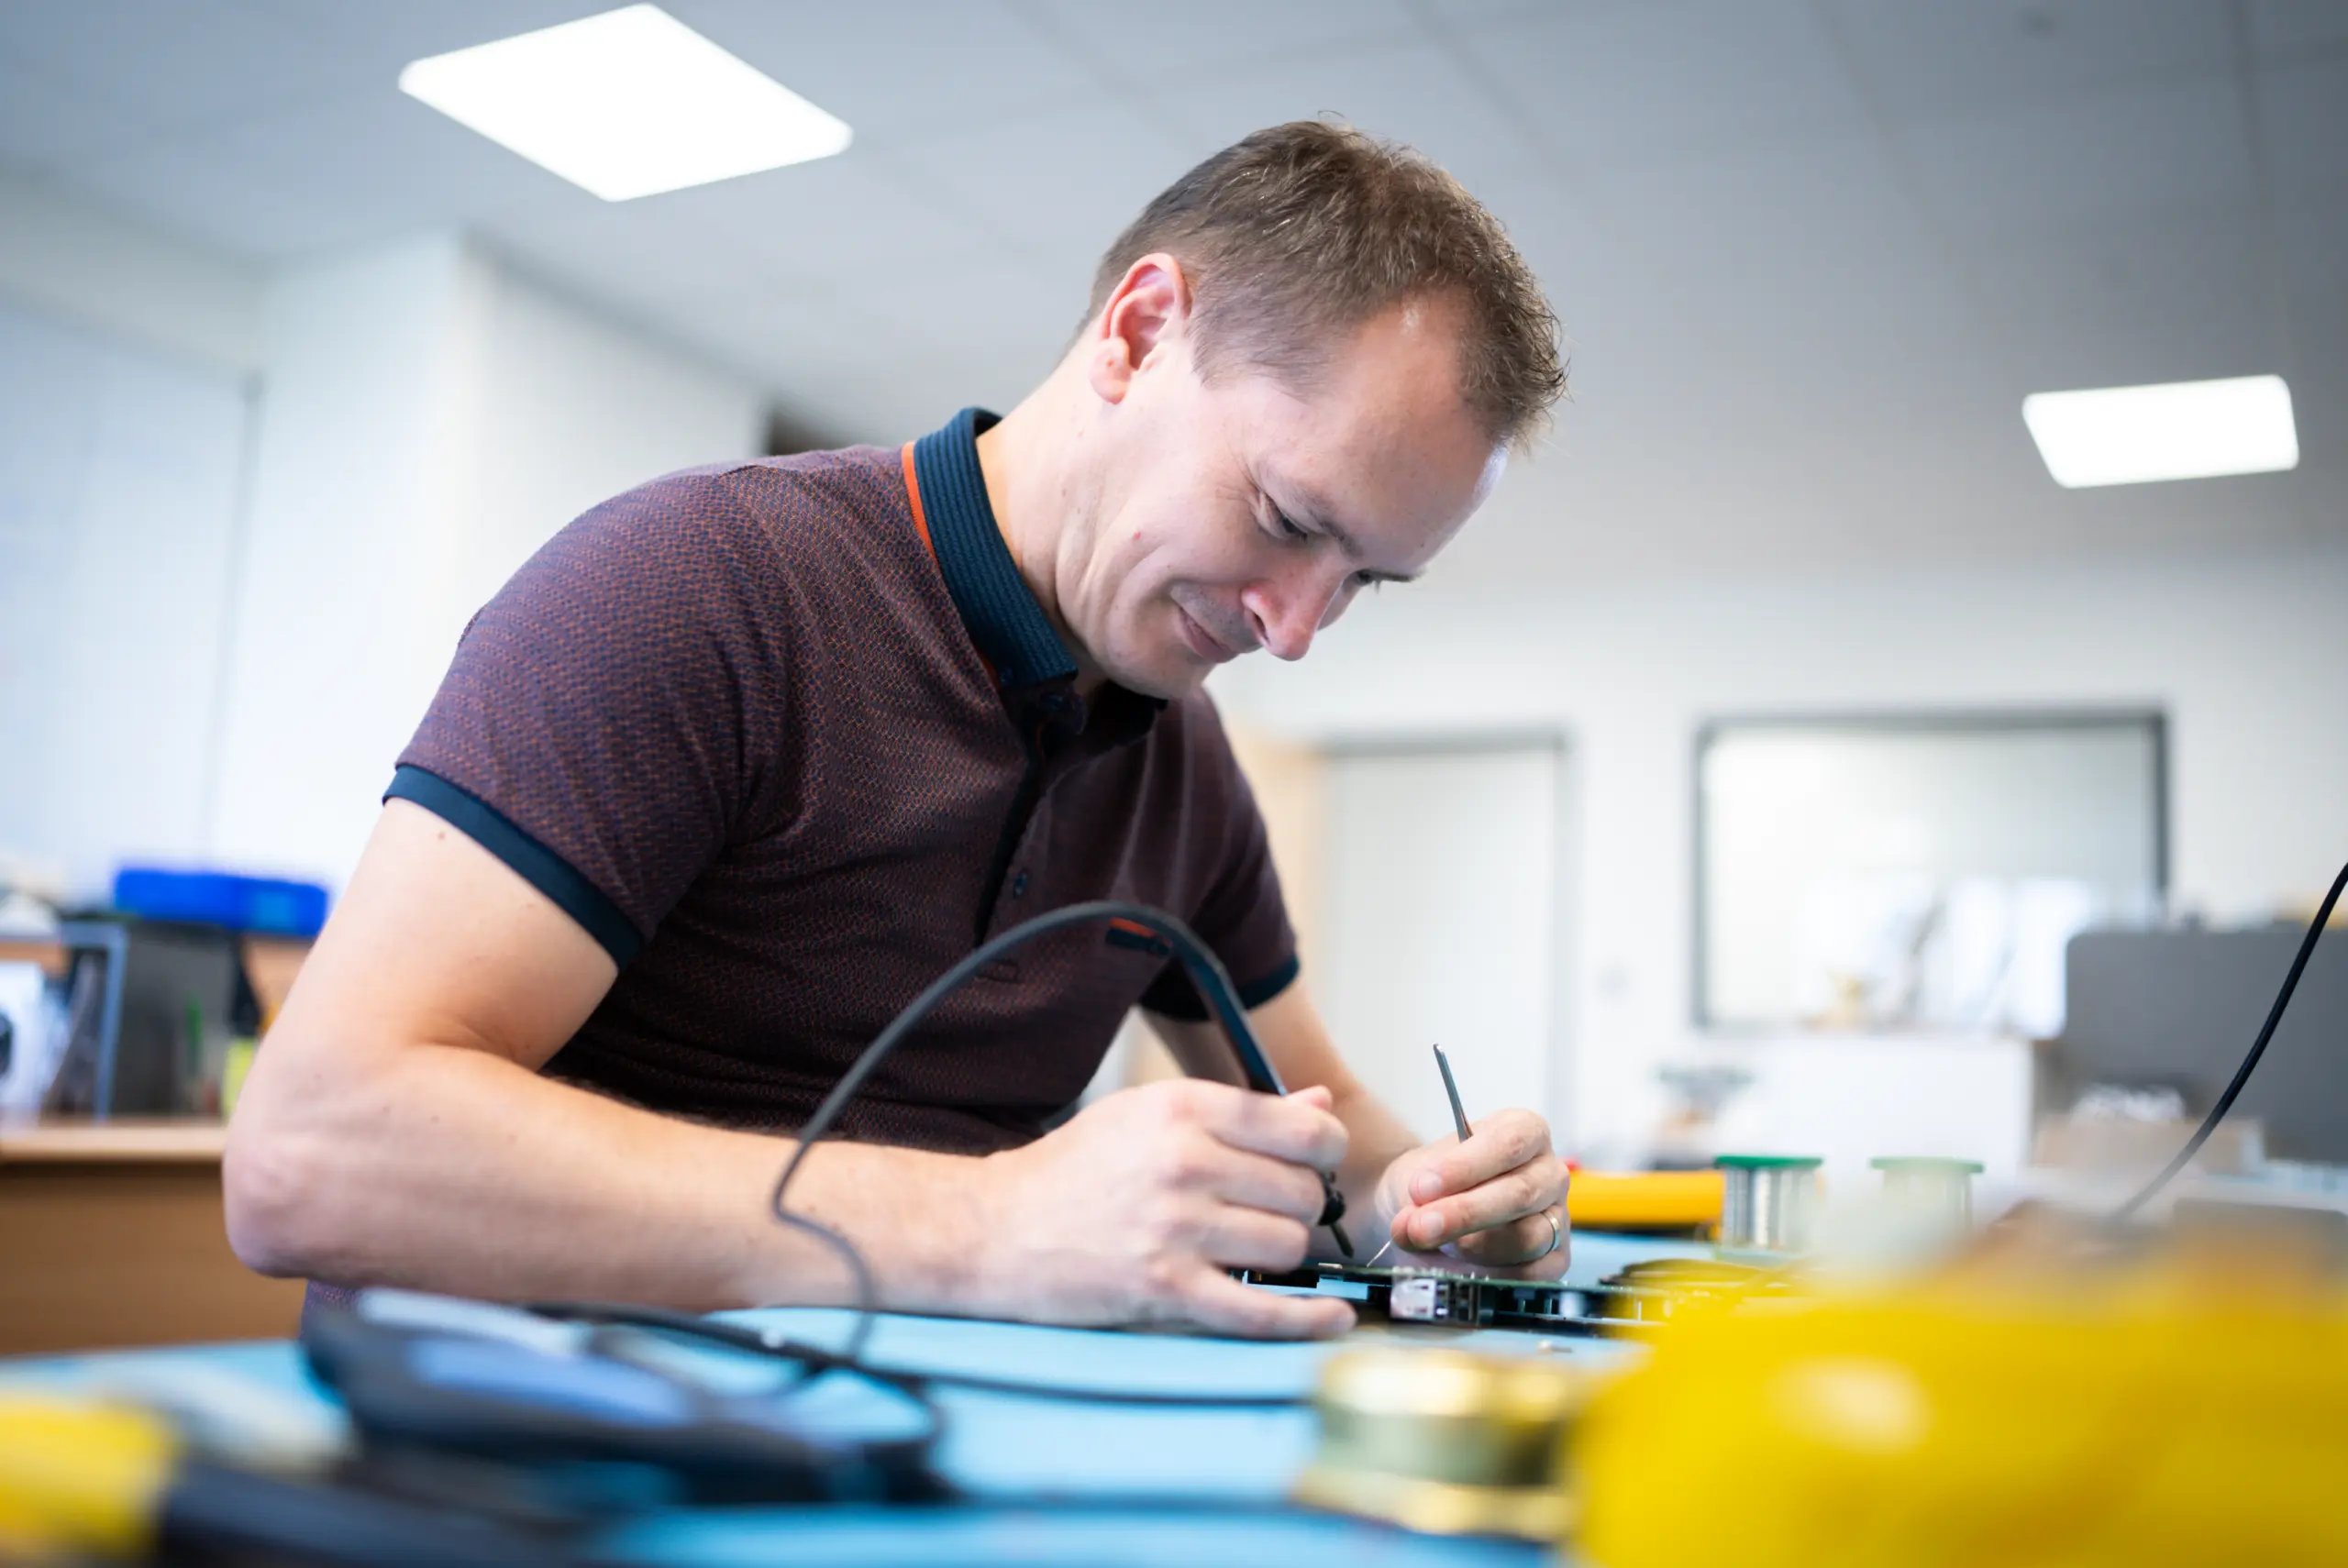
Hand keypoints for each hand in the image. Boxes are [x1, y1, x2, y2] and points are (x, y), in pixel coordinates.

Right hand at [969, 1079, 1355, 1338]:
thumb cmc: (1075, 1170)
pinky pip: (1261, 1311)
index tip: (1318, 1164)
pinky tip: (1330, 1319)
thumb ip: (1239, 1111)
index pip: (1300, 1130)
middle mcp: (1183, 1162)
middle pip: (1302, 1192)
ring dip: (1283, 1257)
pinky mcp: (1165, 1289)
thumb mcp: (1146, 1116)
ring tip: (1249, 1250)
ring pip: (1288, 1247)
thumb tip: (1320, 1107)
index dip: (1325, 1151)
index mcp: (1181, 1108)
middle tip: (1270, 1213)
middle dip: (1300, 1208)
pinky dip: (1305, 1321)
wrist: (995, 1230)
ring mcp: (1175, 1228)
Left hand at [1371, 1109, 1569, 1277]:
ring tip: (1432, 1244)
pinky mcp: (1555, 1258)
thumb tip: (1413, 1226)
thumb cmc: (1434, 1182)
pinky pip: (1532, 1273)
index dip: (1465, 1167)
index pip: (1509, 1143)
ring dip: (1473, 1246)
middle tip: (1420, 1227)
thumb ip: (1416, 1198)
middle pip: (1520, 1193)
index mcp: (1526, 1131)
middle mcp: (1549, 1172)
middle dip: (1465, 1214)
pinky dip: (1491, 1274)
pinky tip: (1460, 1266)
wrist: (1430, 1210)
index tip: (1422, 1187)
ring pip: (1529, 1237)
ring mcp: (1559, 1217)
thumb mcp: (1418, 1176)